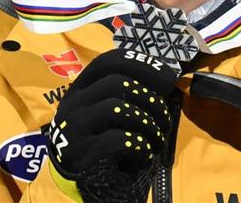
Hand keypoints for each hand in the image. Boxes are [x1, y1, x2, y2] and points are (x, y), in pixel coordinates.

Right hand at [44, 49, 178, 202]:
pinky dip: (139, 145)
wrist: (78, 178)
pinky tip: (145, 153)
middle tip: (164, 116)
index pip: (107, 61)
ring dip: (147, 122)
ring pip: (116, 107)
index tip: (165, 78)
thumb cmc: (102, 137)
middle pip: (116, 83)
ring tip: (158, 137)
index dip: (140, 64)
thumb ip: (129, 92)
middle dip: (150, 98)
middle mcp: (73, 103)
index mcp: (81, 88)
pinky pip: (116, 139)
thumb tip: (168, 77)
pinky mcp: (79, 153)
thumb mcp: (109, 110)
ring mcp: (73, 127)